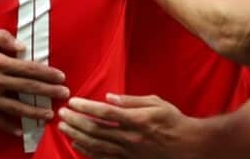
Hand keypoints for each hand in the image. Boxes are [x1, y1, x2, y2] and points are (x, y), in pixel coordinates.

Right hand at [0, 23, 69, 134]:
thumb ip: (0, 37)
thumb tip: (21, 47)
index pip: (28, 68)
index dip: (46, 73)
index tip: (61, 77)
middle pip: (26, 88)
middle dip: (48, 92)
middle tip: (64, 95)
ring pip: (14, 106)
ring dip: (33, 111)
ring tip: (48, 115)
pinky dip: (8, 124)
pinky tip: (19, 129)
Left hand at [57, 94, 199, 158]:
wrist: (187, 146)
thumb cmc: (173, 121)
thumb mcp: (156, 103)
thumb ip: (131, 100)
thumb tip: (109, 96)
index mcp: (137, 120)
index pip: (105, 113)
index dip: (86, 107)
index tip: (73, 101)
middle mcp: (130, 137)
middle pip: (95, 130)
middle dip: (75, 121)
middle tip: (61, 114)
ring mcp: (128, 152)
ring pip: (96, 145)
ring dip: (77, 136)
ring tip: (63, 128)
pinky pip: (103, 157)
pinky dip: (87, 151)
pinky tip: (77, 145)